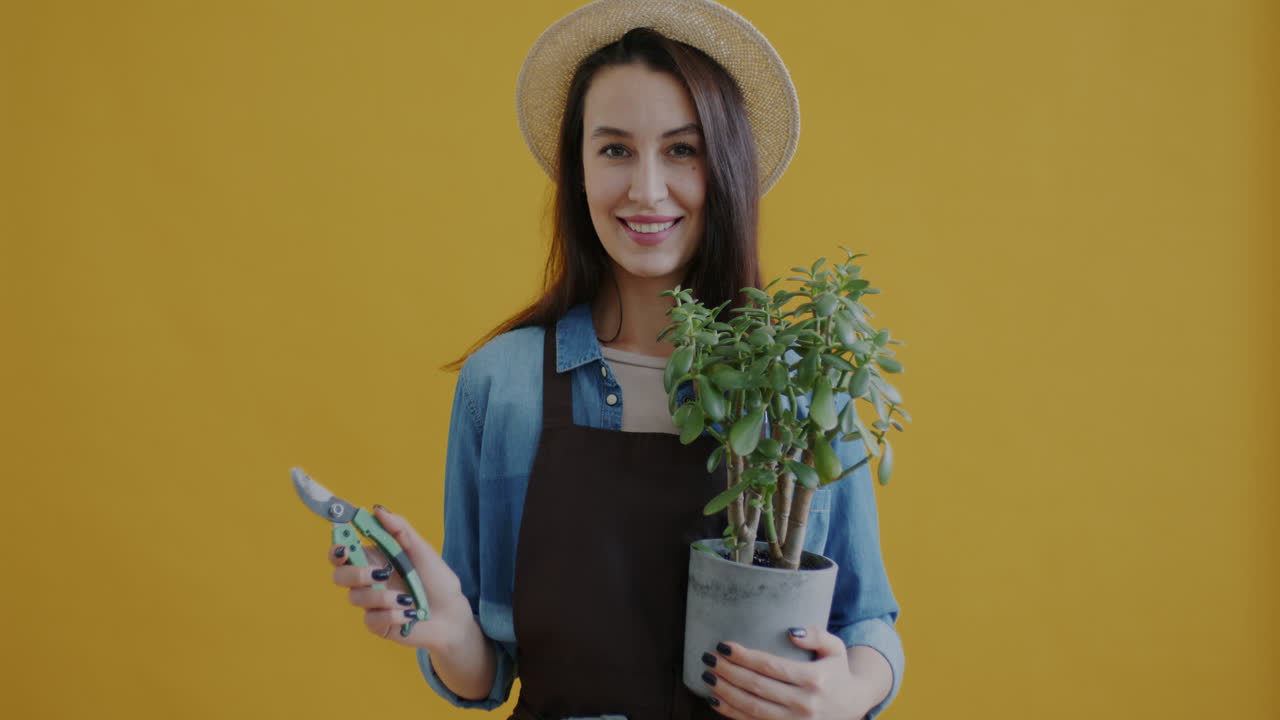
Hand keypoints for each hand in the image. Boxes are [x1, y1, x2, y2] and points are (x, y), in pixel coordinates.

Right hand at [327, 506, 466, 649]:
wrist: (452, 614)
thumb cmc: (437, 580)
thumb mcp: (422, 550)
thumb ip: (399, 529)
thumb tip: (377, 509)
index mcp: (375, 559)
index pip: (343, 552)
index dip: (336, 548)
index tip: (343, 546)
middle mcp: (368, 580)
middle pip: (339, 575)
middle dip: (355, 573)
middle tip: (380, 573)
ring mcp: (371, 603)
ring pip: (355, 597)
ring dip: (382, 596)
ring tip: (407, 598)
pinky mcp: (378, 624)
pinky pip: (371, 620)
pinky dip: (392, 615)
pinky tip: (410, 615)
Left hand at [701, 627, 877, 719]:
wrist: (852, 705)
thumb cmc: (837, 671)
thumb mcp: (835, 648)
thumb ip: (816, 635)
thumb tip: (791, 631)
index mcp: (815, 679)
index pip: (771, 666)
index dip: (744, 656)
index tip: (724, 646)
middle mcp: (805, 704)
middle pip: (757, 687)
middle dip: (729, 672)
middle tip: (709, 658)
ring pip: (752, 708)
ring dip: (726, 692)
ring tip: (708, 676)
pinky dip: (731, 713)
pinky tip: (716, 699)